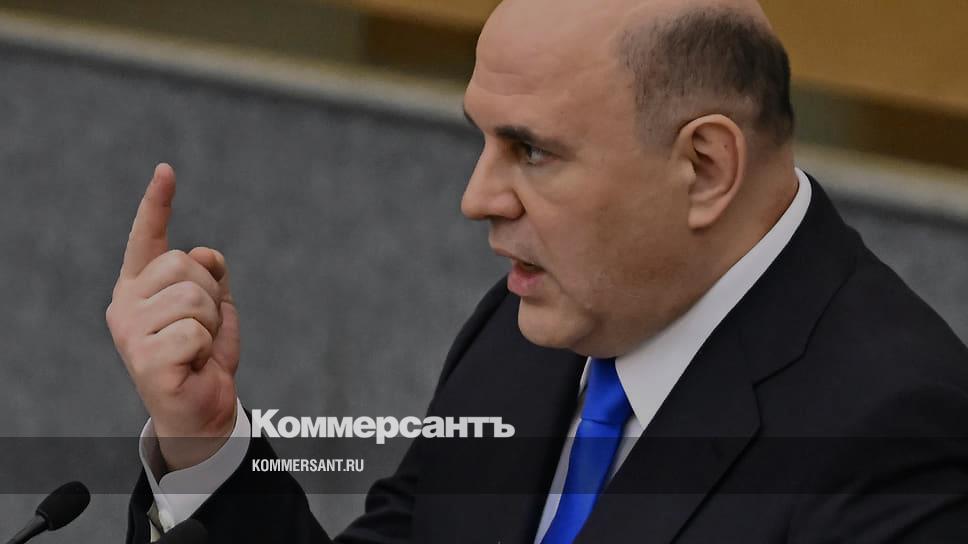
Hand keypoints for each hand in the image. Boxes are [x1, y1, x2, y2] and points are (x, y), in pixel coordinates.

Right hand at [106, 164, 240, 471]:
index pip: (147, 238)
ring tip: (199, 347)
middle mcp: (126, 304)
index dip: (157, 204)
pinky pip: (196, 331)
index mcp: (140, 287)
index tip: (166, 171)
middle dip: (210, 295)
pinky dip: (207, 348)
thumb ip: (210, 276)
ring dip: (211, 323)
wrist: (202, 410)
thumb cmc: (204, 357)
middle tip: (203, 328)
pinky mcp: (144, 358)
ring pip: (194, 297)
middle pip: (184, 265)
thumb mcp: (214, 308)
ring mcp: (130, 332)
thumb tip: (205, 252)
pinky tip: (193, 364)